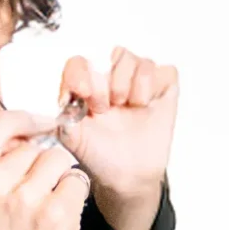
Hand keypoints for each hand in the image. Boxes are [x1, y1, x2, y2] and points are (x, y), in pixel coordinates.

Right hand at [0, 112, 92, 229]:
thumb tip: (27, 128)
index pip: (0, 122)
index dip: (26, 120)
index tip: (39, 125)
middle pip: (35, 144)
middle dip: (41, 163)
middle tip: (32, 198)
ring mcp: (24, 198)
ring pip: (58, 159)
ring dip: (59, 178)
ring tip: (44, 210)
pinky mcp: (55, 215)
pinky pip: (76, 182)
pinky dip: (73, 199)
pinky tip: (57, 221)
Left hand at [55, 47, 177, 199]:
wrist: (127, 176)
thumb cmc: (99, 155)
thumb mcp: (72, 138)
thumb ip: (65, 116)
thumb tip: (68, 98)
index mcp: (87, 85)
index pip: (80, 62)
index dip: (80, 72)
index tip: (82, 93)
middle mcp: (112, 78)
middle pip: (110, 53)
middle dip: (106, 83)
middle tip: (105, 109)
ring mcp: (138, 81)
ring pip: (135, 59)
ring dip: (128, 85)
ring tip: (126, 107)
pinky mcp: (163, 87)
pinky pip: (163, 70)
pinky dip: (152, 87)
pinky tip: (145, 106)